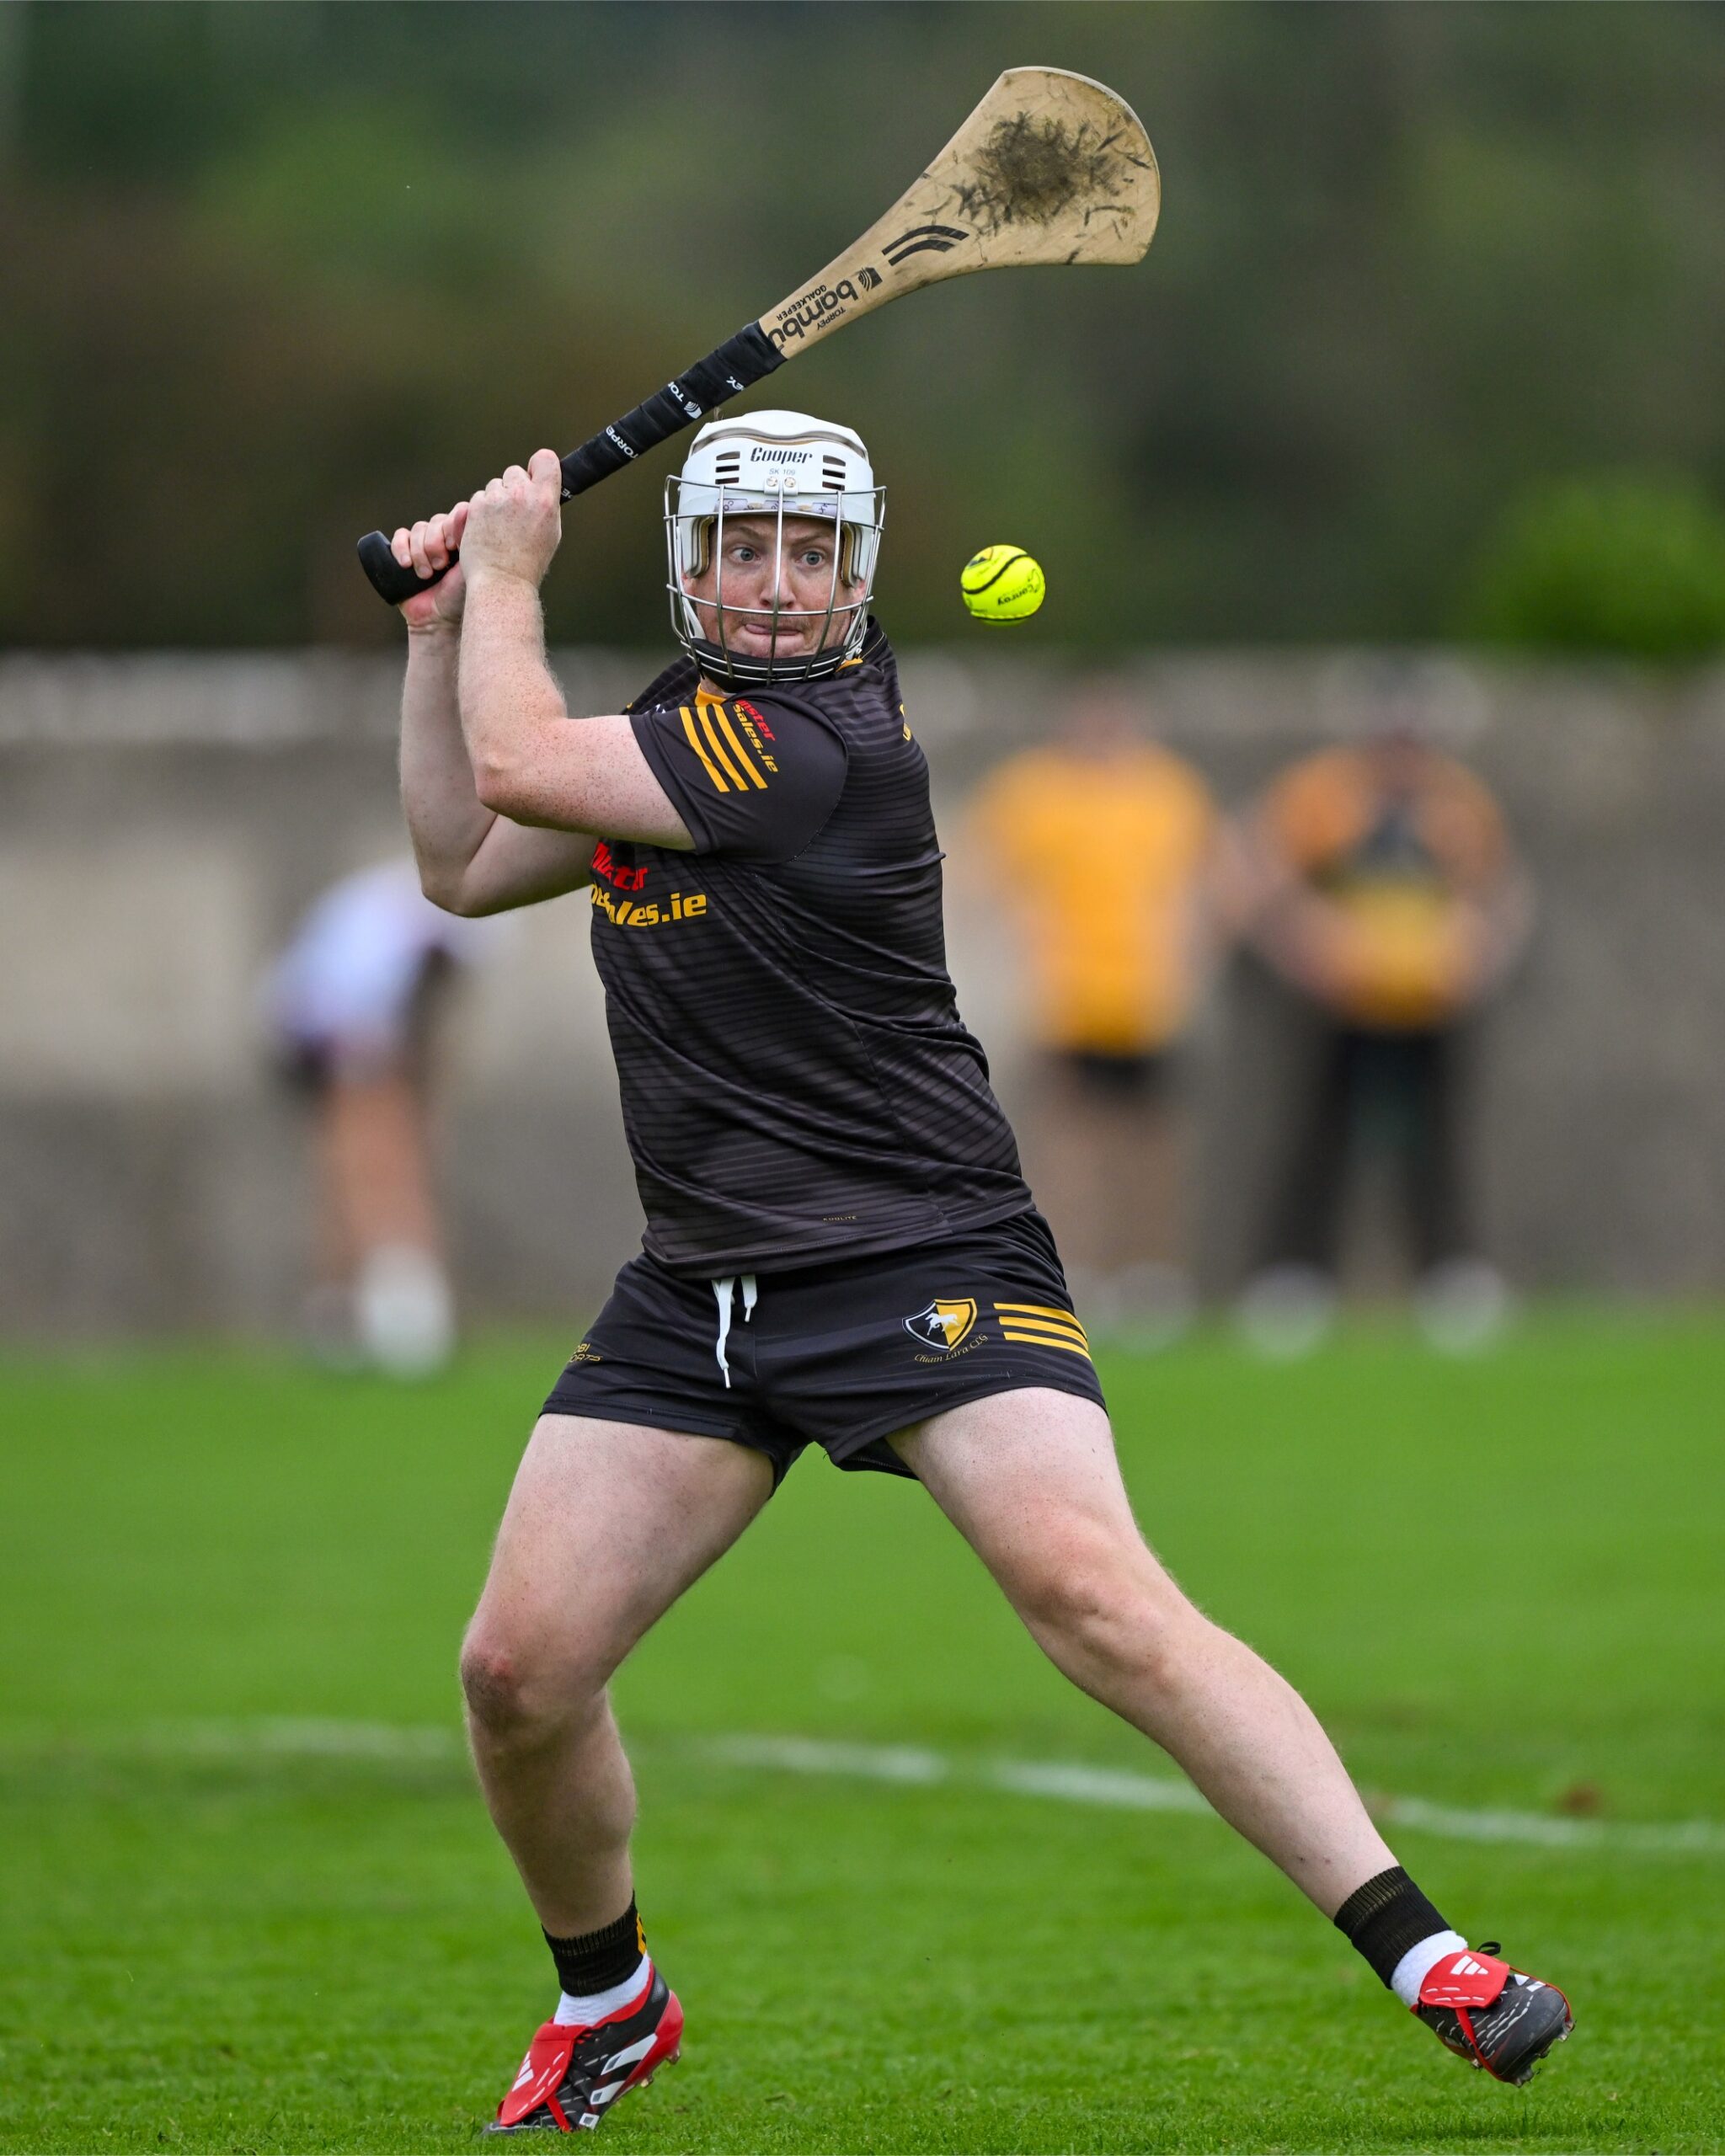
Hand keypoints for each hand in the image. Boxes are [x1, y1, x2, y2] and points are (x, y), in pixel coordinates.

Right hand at [391, 503, 469, 630]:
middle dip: (435, 544)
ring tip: (427, 575)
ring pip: (418, 529)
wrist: (440, 620)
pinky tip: (406, 565)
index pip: (456, 514)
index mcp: (463, 538)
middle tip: (440, 566)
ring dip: (421, 552)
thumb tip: (467, 507)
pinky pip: (400, 536)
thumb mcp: (472, 565)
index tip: (454, 546)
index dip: (451, 527)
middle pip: (435, 521)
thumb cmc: (461, 596)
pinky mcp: (404, 553)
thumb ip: (471, 537)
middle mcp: (444, 538)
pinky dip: (401, 548)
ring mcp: (423, 545)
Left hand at [461, 448, 562, 591]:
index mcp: (545, 500)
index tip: (536, 475)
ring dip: (496, 500)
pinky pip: (479, 498)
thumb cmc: (528, 563)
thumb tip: (542, 488)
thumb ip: (546, 505)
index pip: (545, 459)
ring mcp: (496, 499)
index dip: (539, 466)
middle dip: (514, 487)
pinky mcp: (476, 507)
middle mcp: (521, 495)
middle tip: (514, 513)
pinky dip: (481, 511)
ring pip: (495, 485)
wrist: (502, 581)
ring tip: (500, 527)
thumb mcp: (550, 533)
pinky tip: (486, 530)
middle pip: (516, 471)